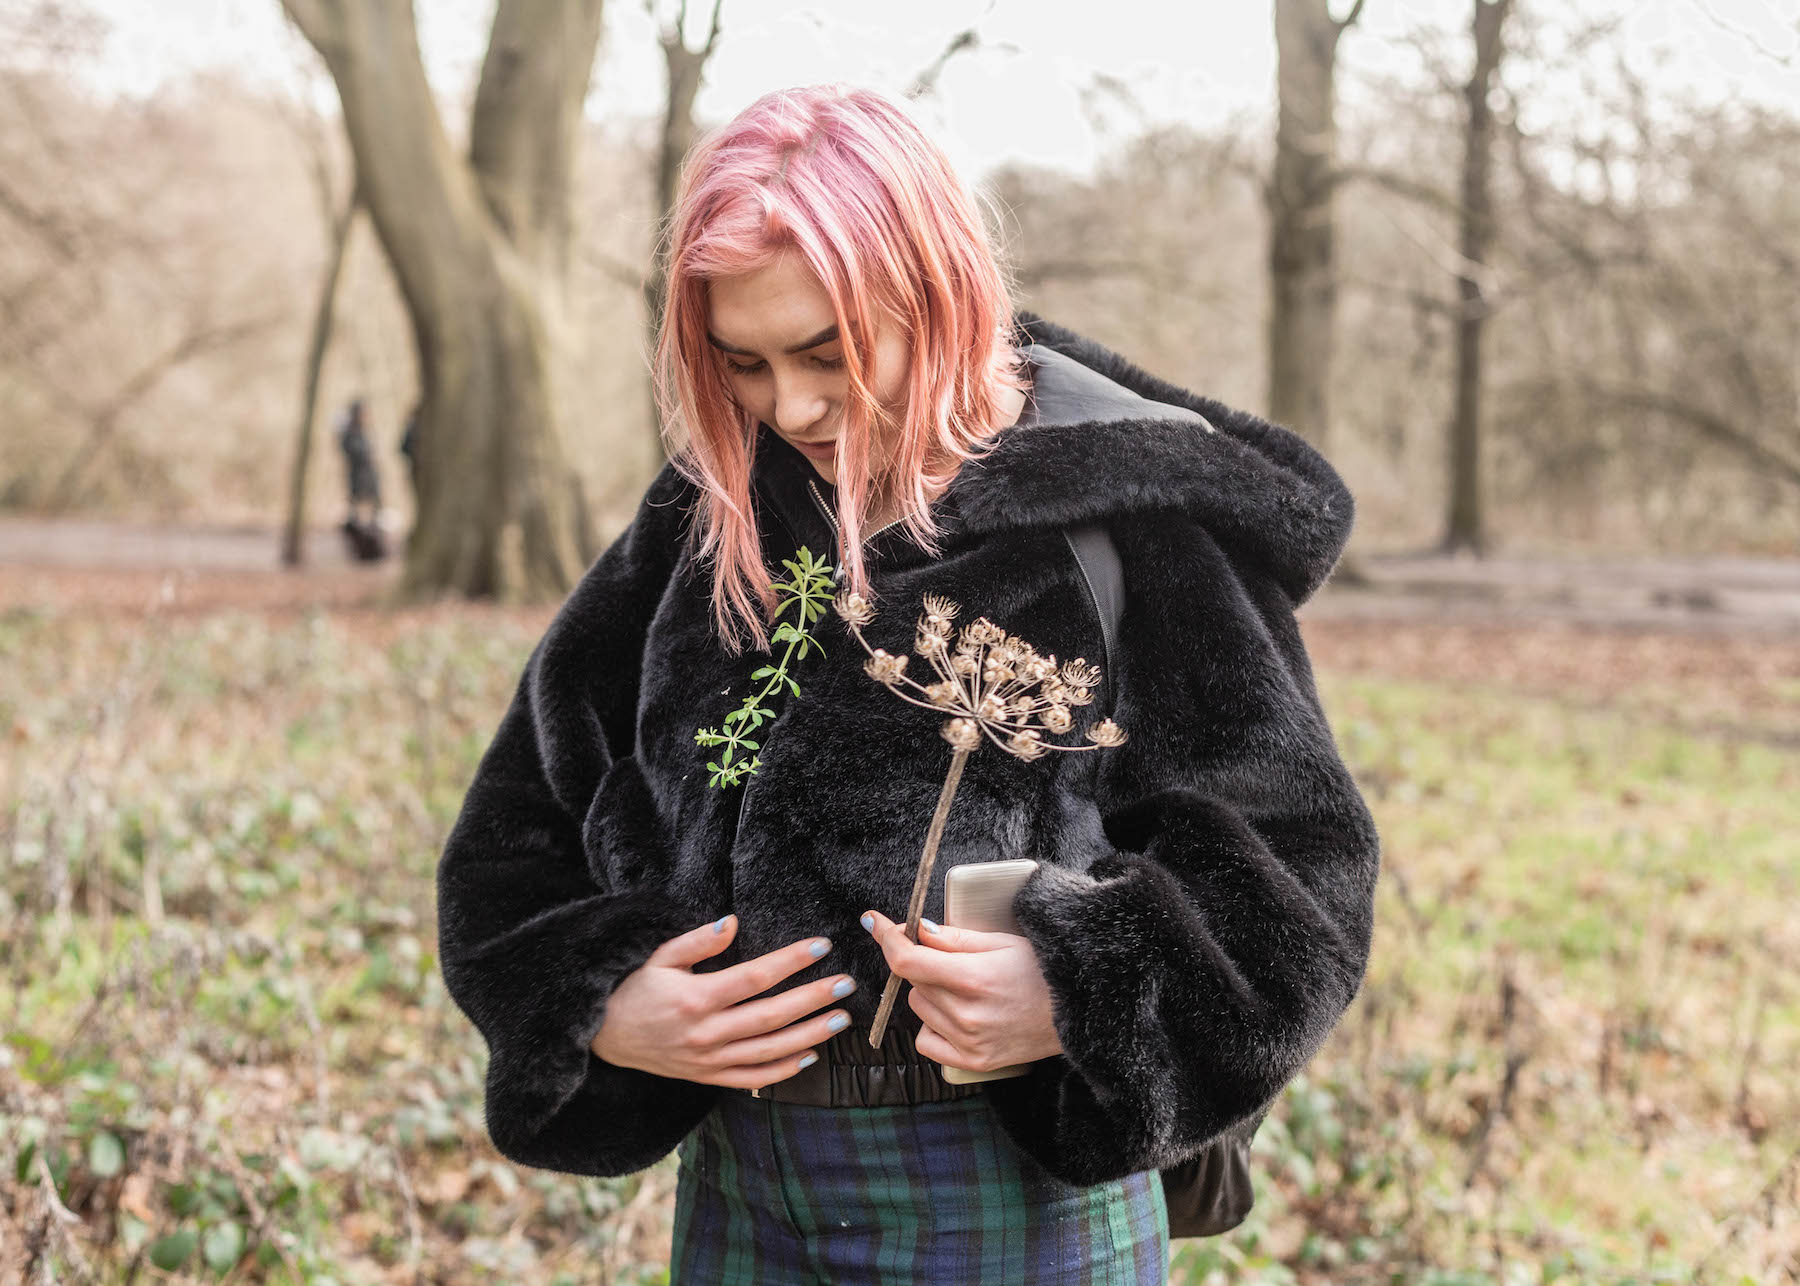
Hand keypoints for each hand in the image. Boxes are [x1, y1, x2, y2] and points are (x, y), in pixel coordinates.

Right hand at [591, 916, 854, 1090]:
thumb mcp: (660, 956)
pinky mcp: (707, 1077)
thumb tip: (733, 921)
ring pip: (769, 1051)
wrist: (604, 1034)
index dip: (791, 961)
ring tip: (841, 1019)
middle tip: (845, 984)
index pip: (755, 977)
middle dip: (813, 999)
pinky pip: (752, 1079)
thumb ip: (699, 940)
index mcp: (695, 998)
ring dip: (810, 1035)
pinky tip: (811, 1055)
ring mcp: (708, 1060)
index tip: (821, 945)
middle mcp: (705, 1033)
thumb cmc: (635, 987)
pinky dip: (783, 1071)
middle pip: (771, 1016)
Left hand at [861, 908, 1063, 1072]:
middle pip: (913, 983)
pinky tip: (958, 1016)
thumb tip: (916, 930)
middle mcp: (967, 1014)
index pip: (909, 960)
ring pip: (918, 1009)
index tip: (874, 922)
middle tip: (954, 963)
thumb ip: (955, 938)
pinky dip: (933, 1026)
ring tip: (967, 990)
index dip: (887, 937)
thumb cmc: (1042, 971)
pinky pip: (926, 1041)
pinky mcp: (972, 1062)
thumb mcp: (1003, 942)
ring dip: (930, 995)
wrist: (1077, 1013)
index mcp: (973, 978)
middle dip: (924, 966)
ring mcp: (969, 1042)